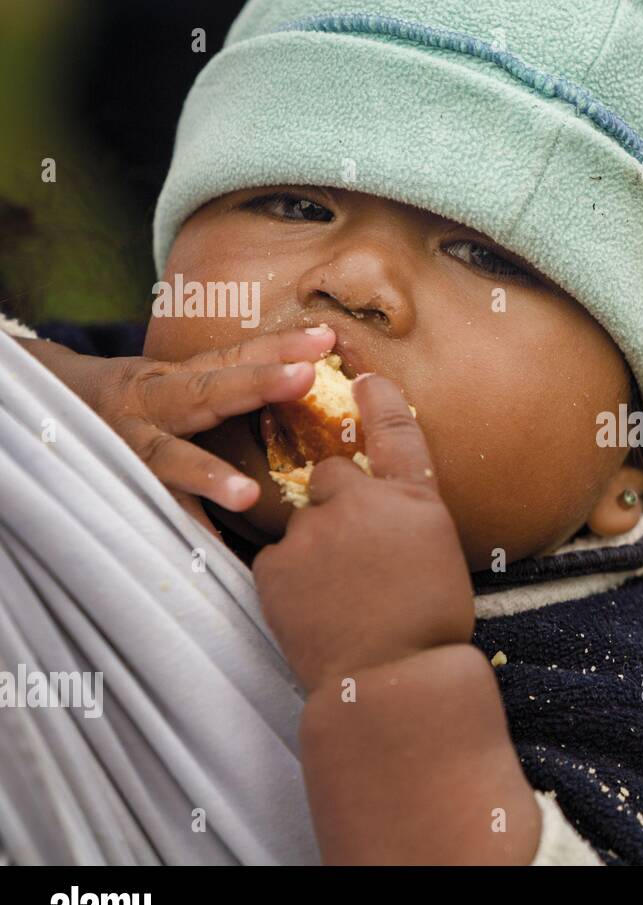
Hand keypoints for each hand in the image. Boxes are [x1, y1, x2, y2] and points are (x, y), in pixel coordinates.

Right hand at [19, 326, 335, 535]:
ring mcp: (127, 446)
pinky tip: (208, 553)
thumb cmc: (134, 408)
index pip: (232, 358)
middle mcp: (149, 404)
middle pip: (204, 392)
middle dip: (254, 383)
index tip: (325, 339)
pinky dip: (176, 531)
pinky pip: (148, 509)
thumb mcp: (173, 386)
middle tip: (305, 377)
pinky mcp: (114, 485)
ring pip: (166, 457)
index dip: (278, 346)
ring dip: (207, 475)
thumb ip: (228, 385)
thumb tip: (311, 377)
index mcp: (173, 379)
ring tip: (247, 496)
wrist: (41, 411)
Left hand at [251, 373, 474, 693]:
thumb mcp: (439, 553)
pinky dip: (292, 579)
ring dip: (315, 546)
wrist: (394, 681)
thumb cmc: (431, 624)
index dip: (380, 401)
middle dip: (337, 502)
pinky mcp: (276, 565)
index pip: (396, 431)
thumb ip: (407, 515)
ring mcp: (314, 531)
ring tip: (341, 596)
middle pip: (332, 475)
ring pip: (303, 522)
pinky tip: (317, 611)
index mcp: (415, 499)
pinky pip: (279, 557)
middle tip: (357, 555)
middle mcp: (362, 502)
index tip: (364, 379)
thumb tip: (382, 507)